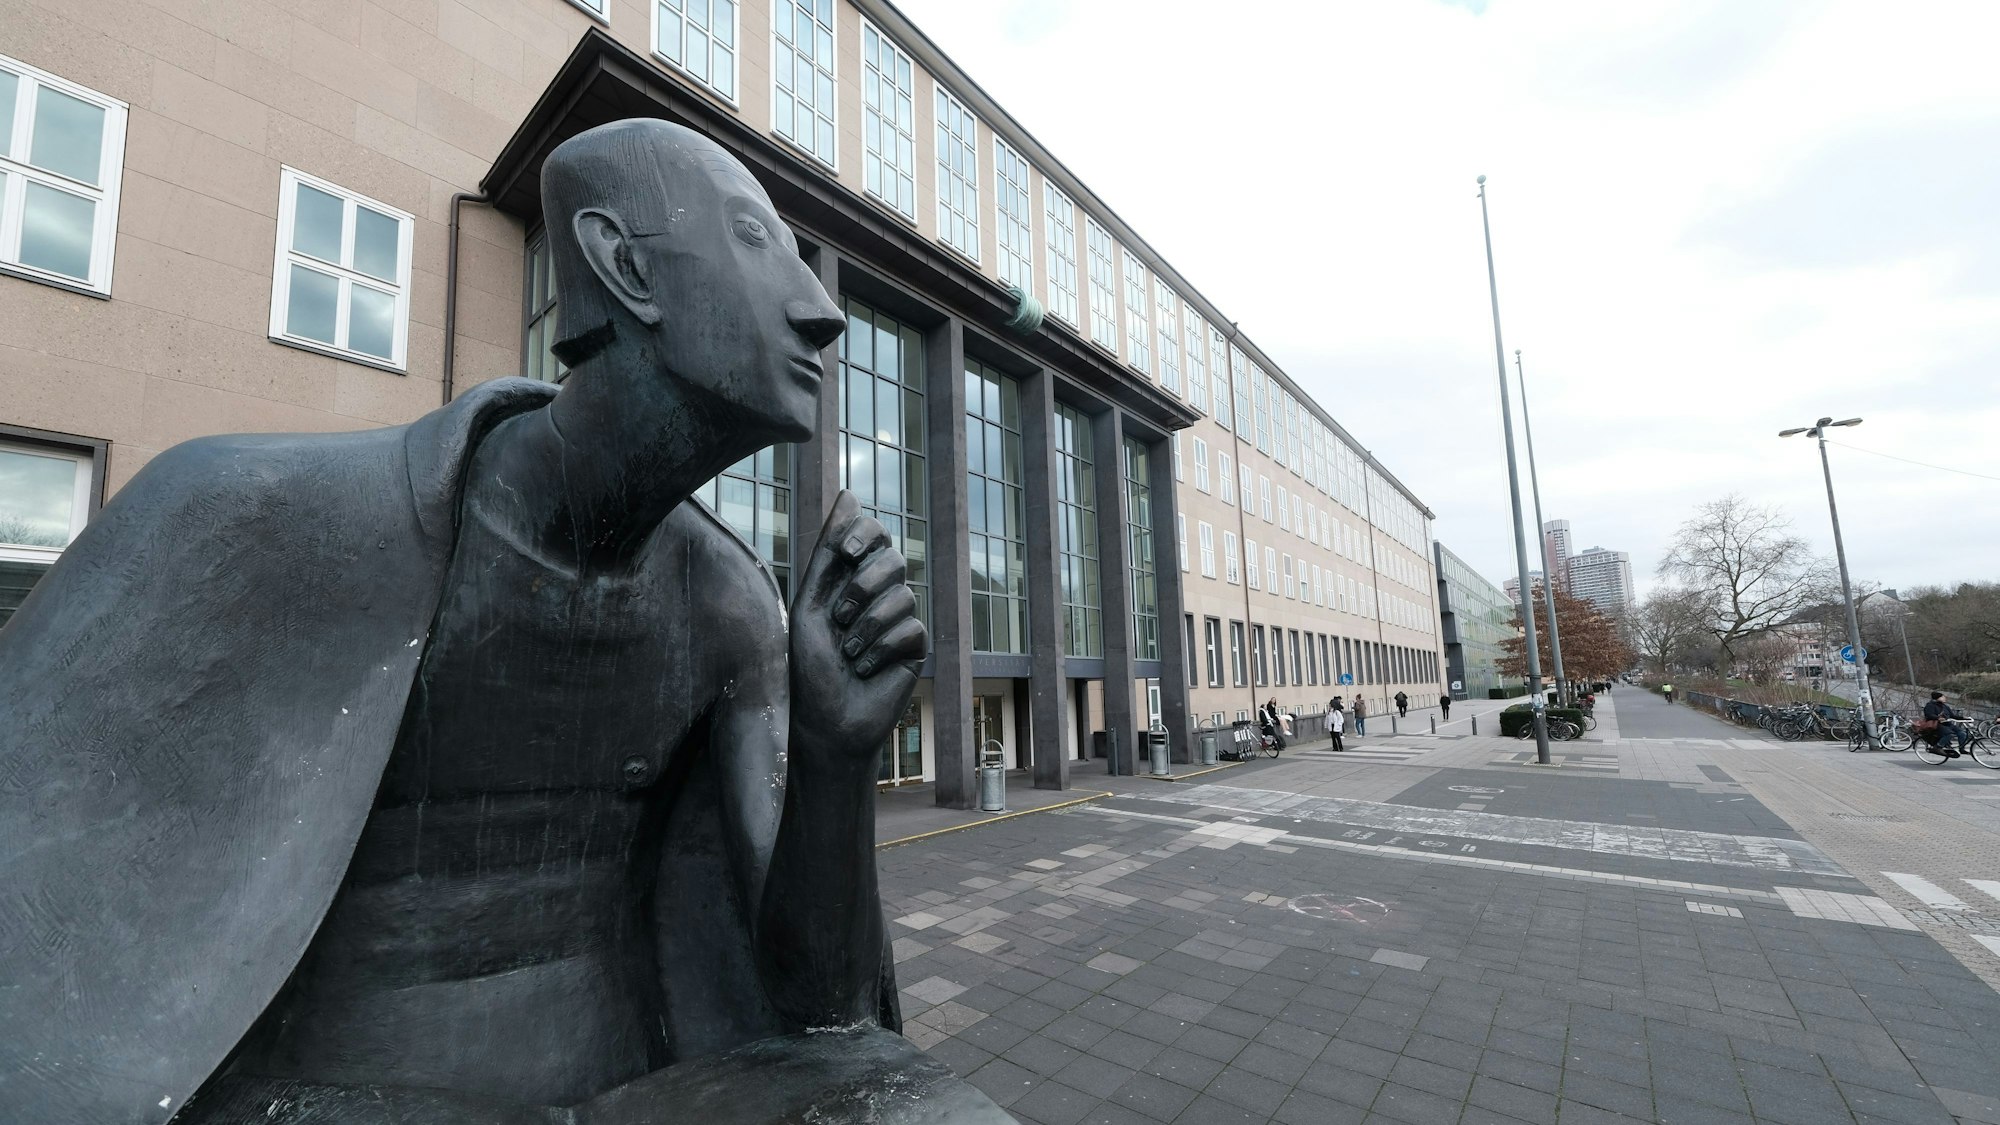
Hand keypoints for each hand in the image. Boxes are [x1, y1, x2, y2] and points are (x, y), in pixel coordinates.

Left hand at [789, 491, 927, 768]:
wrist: (824, 720)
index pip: (873, 535)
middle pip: (893, 559)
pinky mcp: (915, 648)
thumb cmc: (808, 666)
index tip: (846, 551)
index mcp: (849, 579)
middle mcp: (877, 595)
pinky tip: (866, 668)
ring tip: (848, 653)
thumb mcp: (810, 602)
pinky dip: (882, 647)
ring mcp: (899, 620)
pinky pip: (911, 627)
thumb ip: (829, 551)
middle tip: (839, 617)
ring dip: (867, 626)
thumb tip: (848, 493)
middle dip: (863, 585)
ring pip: (903, 594)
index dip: (865, 534)